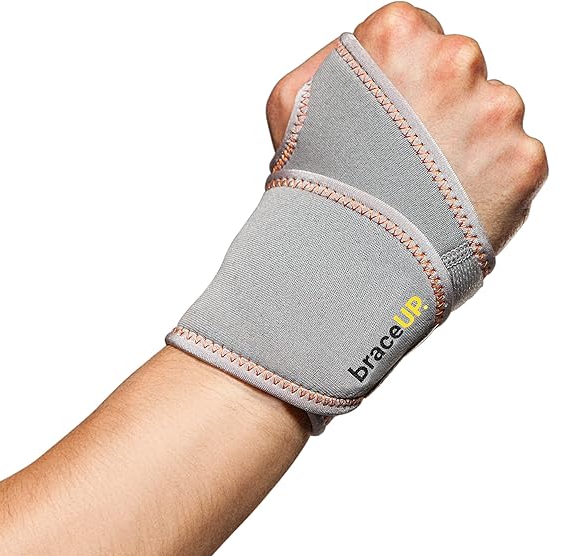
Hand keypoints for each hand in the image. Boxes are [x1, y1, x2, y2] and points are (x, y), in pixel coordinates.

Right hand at [266, 2, 547, 252]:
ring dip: (465, 144)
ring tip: (423, 189)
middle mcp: (456, 60)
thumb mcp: (288, 106)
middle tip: (403, 158)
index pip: (416, 37)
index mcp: (398, 35)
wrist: (347, 264)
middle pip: (458, 71)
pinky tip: (448, 205)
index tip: (387, 114)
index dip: (400, 79)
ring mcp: (497, 111)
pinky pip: (513, 159)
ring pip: (490, 115)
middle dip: (435, 107)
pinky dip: (489, 182)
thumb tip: (355, 55)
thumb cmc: (315, 188)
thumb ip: (326, 63)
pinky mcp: (523, 161)